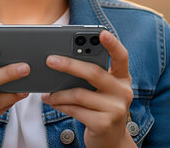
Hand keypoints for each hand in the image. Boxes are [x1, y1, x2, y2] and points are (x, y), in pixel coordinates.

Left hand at [42, 30, 135, 147]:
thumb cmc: (101, 109)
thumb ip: (92, 76)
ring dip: (59, 93)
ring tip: (47, 92)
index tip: (102, 33)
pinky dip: (61, 105)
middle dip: (69, 65)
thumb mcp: (102, 91)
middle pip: (94, 73)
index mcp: (122, 78)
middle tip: (50, 60)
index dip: (113, 44)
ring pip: (80, 94)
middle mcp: (123, 91)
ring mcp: (116, 109)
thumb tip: (63, 60)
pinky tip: (53, 102)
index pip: (121, 57)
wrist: (110, 141)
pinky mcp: (104, 123)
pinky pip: (76, 110)